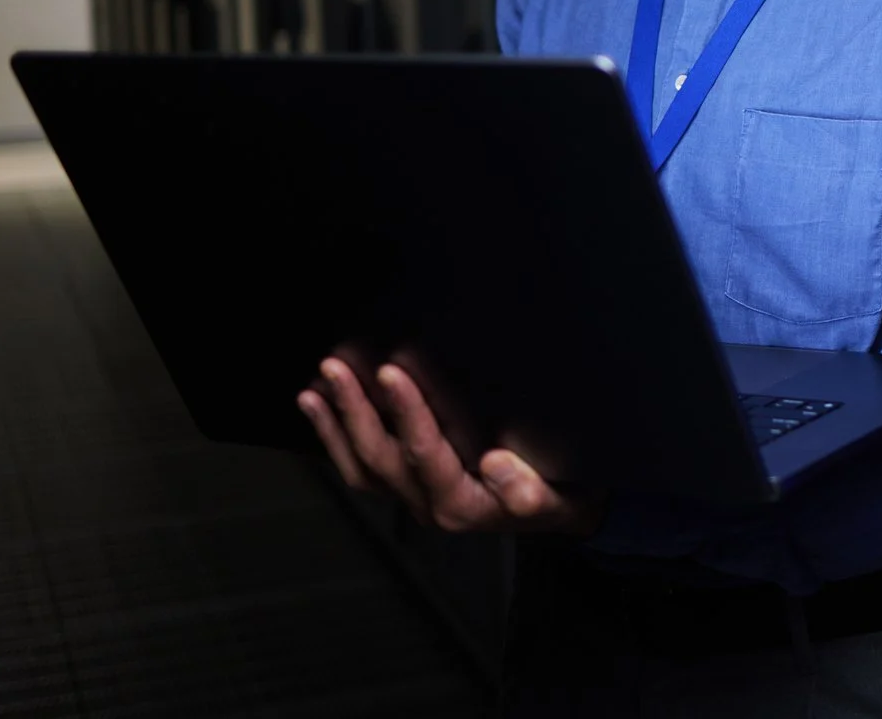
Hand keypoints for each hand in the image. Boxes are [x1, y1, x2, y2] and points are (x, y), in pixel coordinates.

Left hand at [298, 357, 603, 536]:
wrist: (565, 513)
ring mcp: (416, 497)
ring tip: (316, 388)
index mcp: (462, 506)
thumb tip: (495, 463)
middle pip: (380, 460)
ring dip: (336, 426)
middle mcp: (430, 505)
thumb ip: (529, 491)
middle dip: (355, 412)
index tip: (390, 374)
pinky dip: (338, 438)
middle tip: (337, 368)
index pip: (425, 454)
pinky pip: (365, 468)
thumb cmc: (562, 496)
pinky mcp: (411, 487)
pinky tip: (325, 408)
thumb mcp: (559, 498)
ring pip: (363, 467)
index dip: (405, 414)